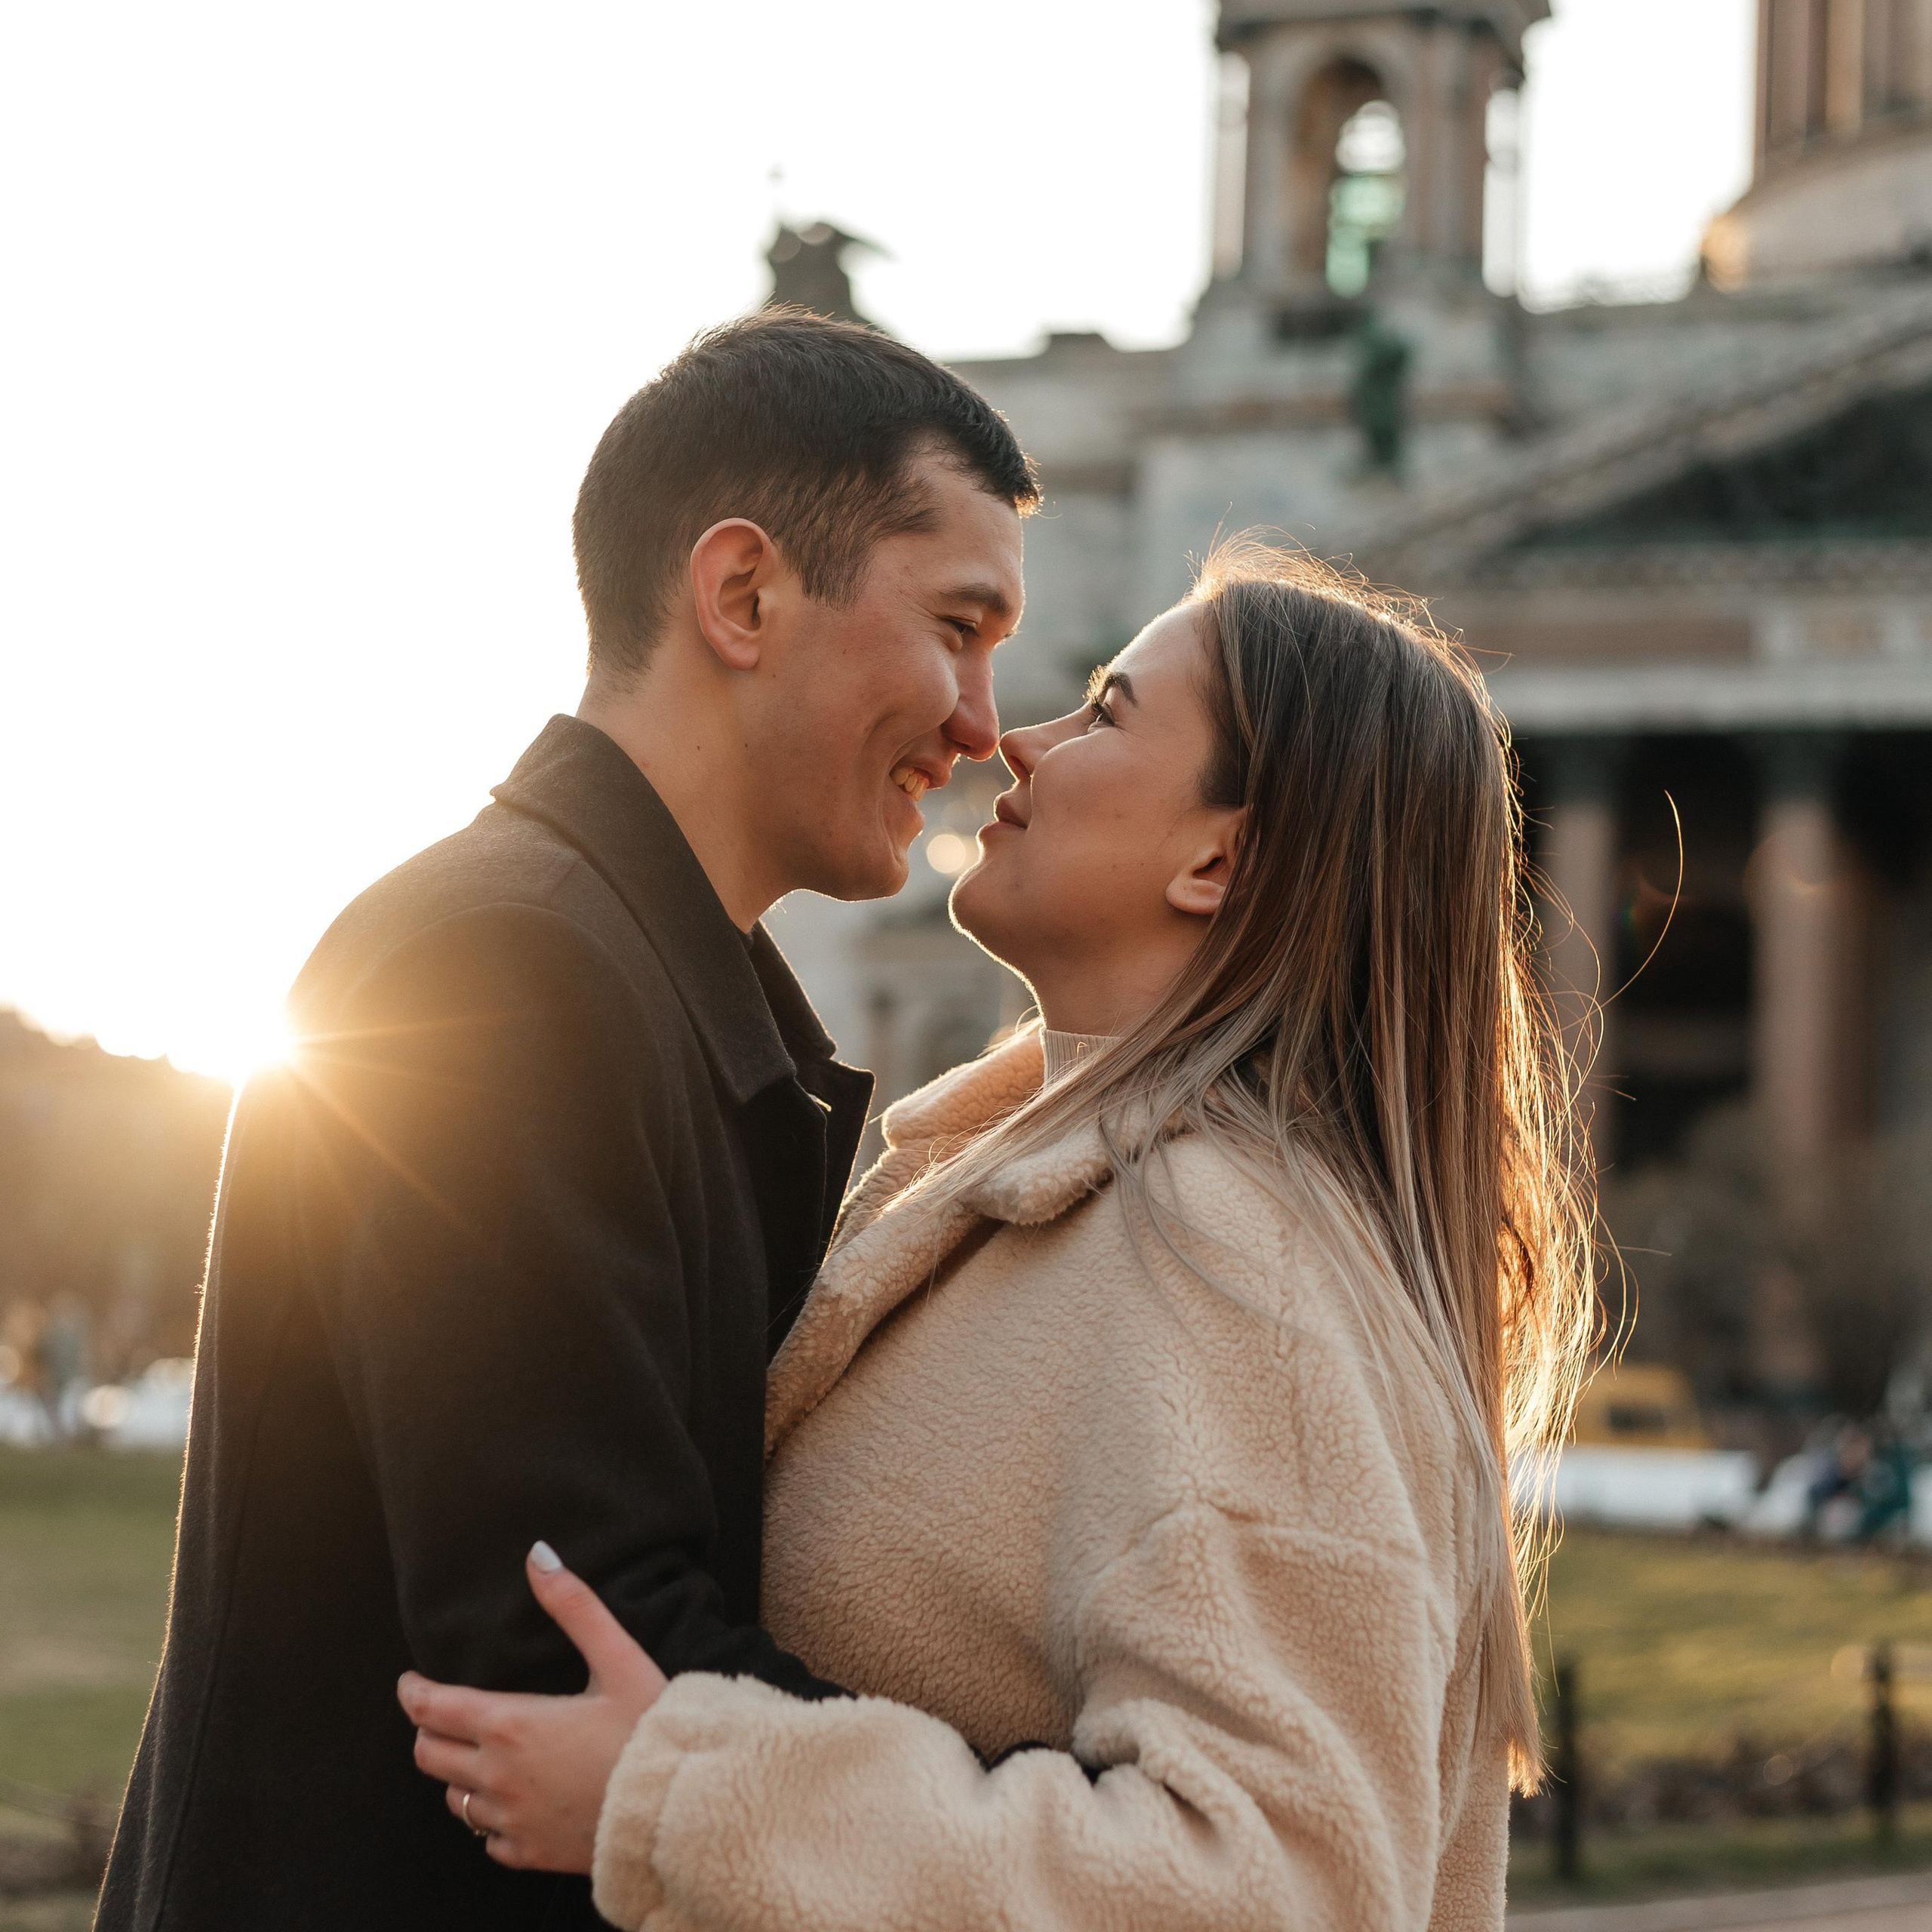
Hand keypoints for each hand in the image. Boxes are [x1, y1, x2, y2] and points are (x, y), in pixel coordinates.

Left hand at [398, 1542, 667, 1872]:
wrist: (681, 1806)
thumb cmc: (651, 1728)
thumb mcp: (618, 1658)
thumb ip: (574, 1606)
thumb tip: (538, 1555)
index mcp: (512, 1725)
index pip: (433, 1709)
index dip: (413, 1692)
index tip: (410, 1682)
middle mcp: (499, 1777)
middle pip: (429, 1756)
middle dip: (429, 1730)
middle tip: (444, 1714)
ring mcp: (511, 1821)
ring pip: (454, 1800)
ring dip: (459, 1775)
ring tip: (482, 1756)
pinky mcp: (530, 1853)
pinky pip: (488, 1840)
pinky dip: (491, 1819)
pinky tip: (517, 1802)